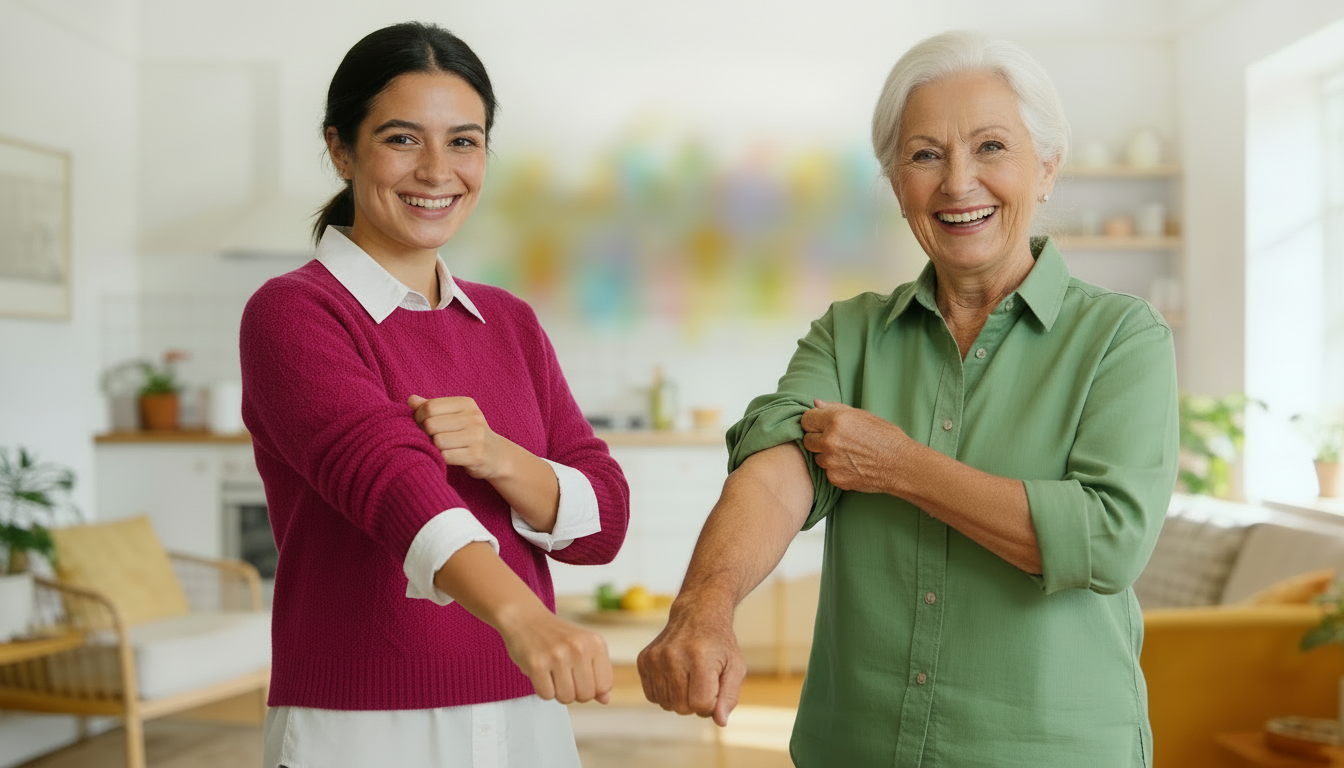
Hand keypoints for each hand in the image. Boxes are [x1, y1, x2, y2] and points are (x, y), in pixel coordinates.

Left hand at [408, 395, 505, 478]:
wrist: (496, 455)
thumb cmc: (469, 433)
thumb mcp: (454, 415)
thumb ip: (432, 407)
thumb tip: (410, 400)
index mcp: (466, 403)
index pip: (430, 406)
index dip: (418, 417)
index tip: (421, 425)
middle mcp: (473, 417)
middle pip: (431, 424)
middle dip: (424, 433)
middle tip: (429, 438)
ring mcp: (476, 437)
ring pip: (437, 441)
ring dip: (433, 447)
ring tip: (439, 448)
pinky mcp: (476, 456)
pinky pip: (446, 456)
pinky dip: (441, 459)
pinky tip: (446, 458)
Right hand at [496, 601, 613, 704]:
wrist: (525, 618)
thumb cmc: (555, 635)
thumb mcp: (583, 647)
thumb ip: (597, 673)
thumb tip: (605, 699)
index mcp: (595, 643)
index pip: (605, 685)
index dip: (593, 689)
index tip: (582, 679)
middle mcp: (579, 647)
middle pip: (586, 695)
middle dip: (574, 692)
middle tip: (565, 677)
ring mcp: (558, 655)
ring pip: (566, 698)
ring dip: (558, 692)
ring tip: (552, 673)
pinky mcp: (537, 664)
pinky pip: (547, 695)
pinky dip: (543, 689)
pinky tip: (541, 673)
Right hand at [637, 602, 745, 726]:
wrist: (697, 615)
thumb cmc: (719, 645)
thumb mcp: (735, 668)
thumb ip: (730, 696)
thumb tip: (720, 721)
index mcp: (698, 657)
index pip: (701, 704)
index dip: (711, 704)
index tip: (715, 687)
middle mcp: (672, 656)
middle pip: (682, 707)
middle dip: (695, 702)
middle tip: (702, 681)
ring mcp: (654, 657)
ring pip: (666, 704)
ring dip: (680, 698)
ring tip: (689, 676)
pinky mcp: (643, 660)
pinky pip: (652, 696)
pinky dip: (665, 693)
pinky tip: (675, 675)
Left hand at [800, 399, 909, 493]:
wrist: (901, 465)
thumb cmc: (886, 437)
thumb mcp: (863, 416)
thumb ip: (835, 409)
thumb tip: (816, 403)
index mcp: (835, 420)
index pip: (806, 419)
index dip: (814, 422)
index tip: (821, 426)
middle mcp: (829, 441)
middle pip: (807, 440)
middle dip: (817, 439)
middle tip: (837, 441)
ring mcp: (830, 461)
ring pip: (817, 457)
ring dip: (826, 455)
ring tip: (848, 454)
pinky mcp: (835, 478)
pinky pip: (827, 472)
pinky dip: (836, 469)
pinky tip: (852, 465)